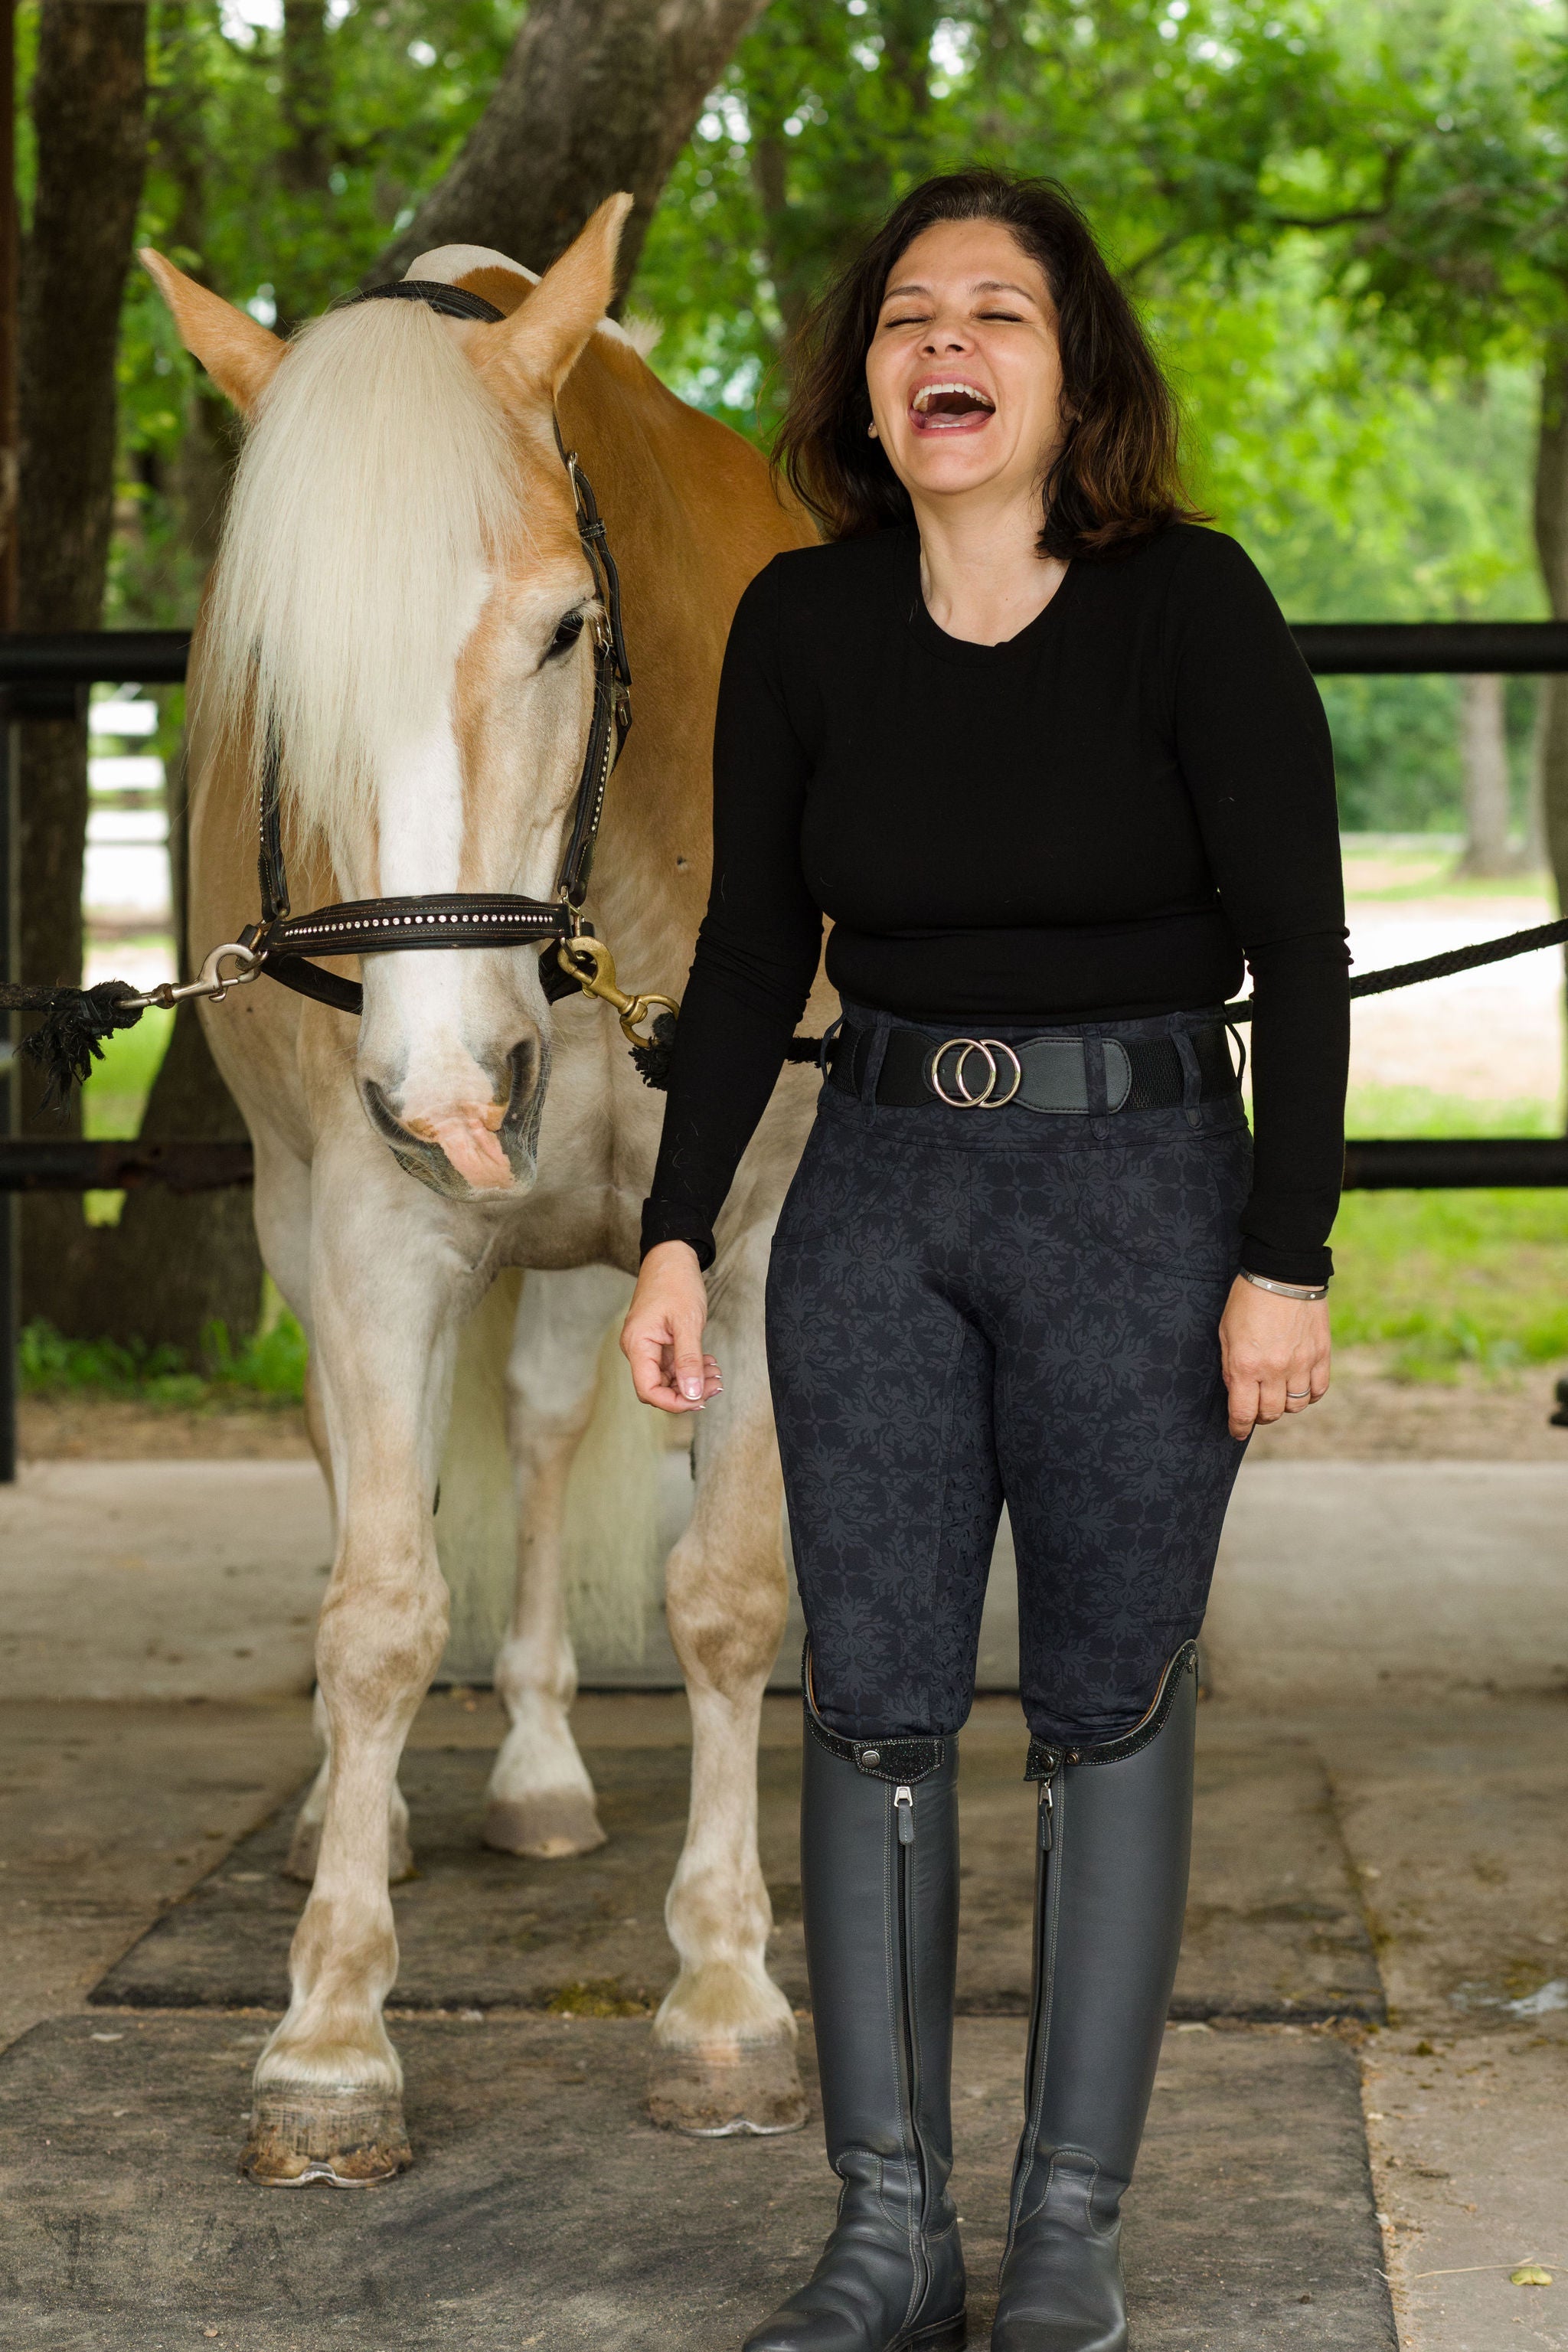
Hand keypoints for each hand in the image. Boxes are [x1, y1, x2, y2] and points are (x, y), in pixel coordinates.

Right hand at [620, 1240, 722, 1413]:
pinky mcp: (657, 1341)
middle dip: (687, 1392)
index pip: (648, 1390)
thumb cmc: (676, 1282)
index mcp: (637, 1345)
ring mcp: (647, 1345)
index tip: (701, 1400)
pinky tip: (708, 1363)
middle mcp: (637, 1348)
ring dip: (692, 1380)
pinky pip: (671, 1365)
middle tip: (717, 1384)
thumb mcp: (688, 1323)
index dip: (674, 1402)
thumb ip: (689, 1361)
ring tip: (716, 1373)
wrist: (672, 1256)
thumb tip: (693, 1394)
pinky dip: (690, 1368)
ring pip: (667, 1378)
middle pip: (657, 1388)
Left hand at [1218, 1276, 1329, 1439]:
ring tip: (1277, 1395)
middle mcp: (1274, 1370)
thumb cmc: (1247, 1299)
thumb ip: (1230, 1365)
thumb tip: (1236, 1390)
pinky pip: (1318, 1390)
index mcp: (1245, 1366)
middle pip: (1270, 1413)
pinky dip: (1309, 1394)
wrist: (1282, 1272)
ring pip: (1295, 1405)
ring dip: (1284, 1406)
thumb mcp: (1226, 1332)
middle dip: (1260, 1416)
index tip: (1237, 1431)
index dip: (1239, 1428)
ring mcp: (1301, 1364)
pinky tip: (1299, 1386)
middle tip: (1256, 1408)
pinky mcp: (1321, 1355)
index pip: (1243, 1413)